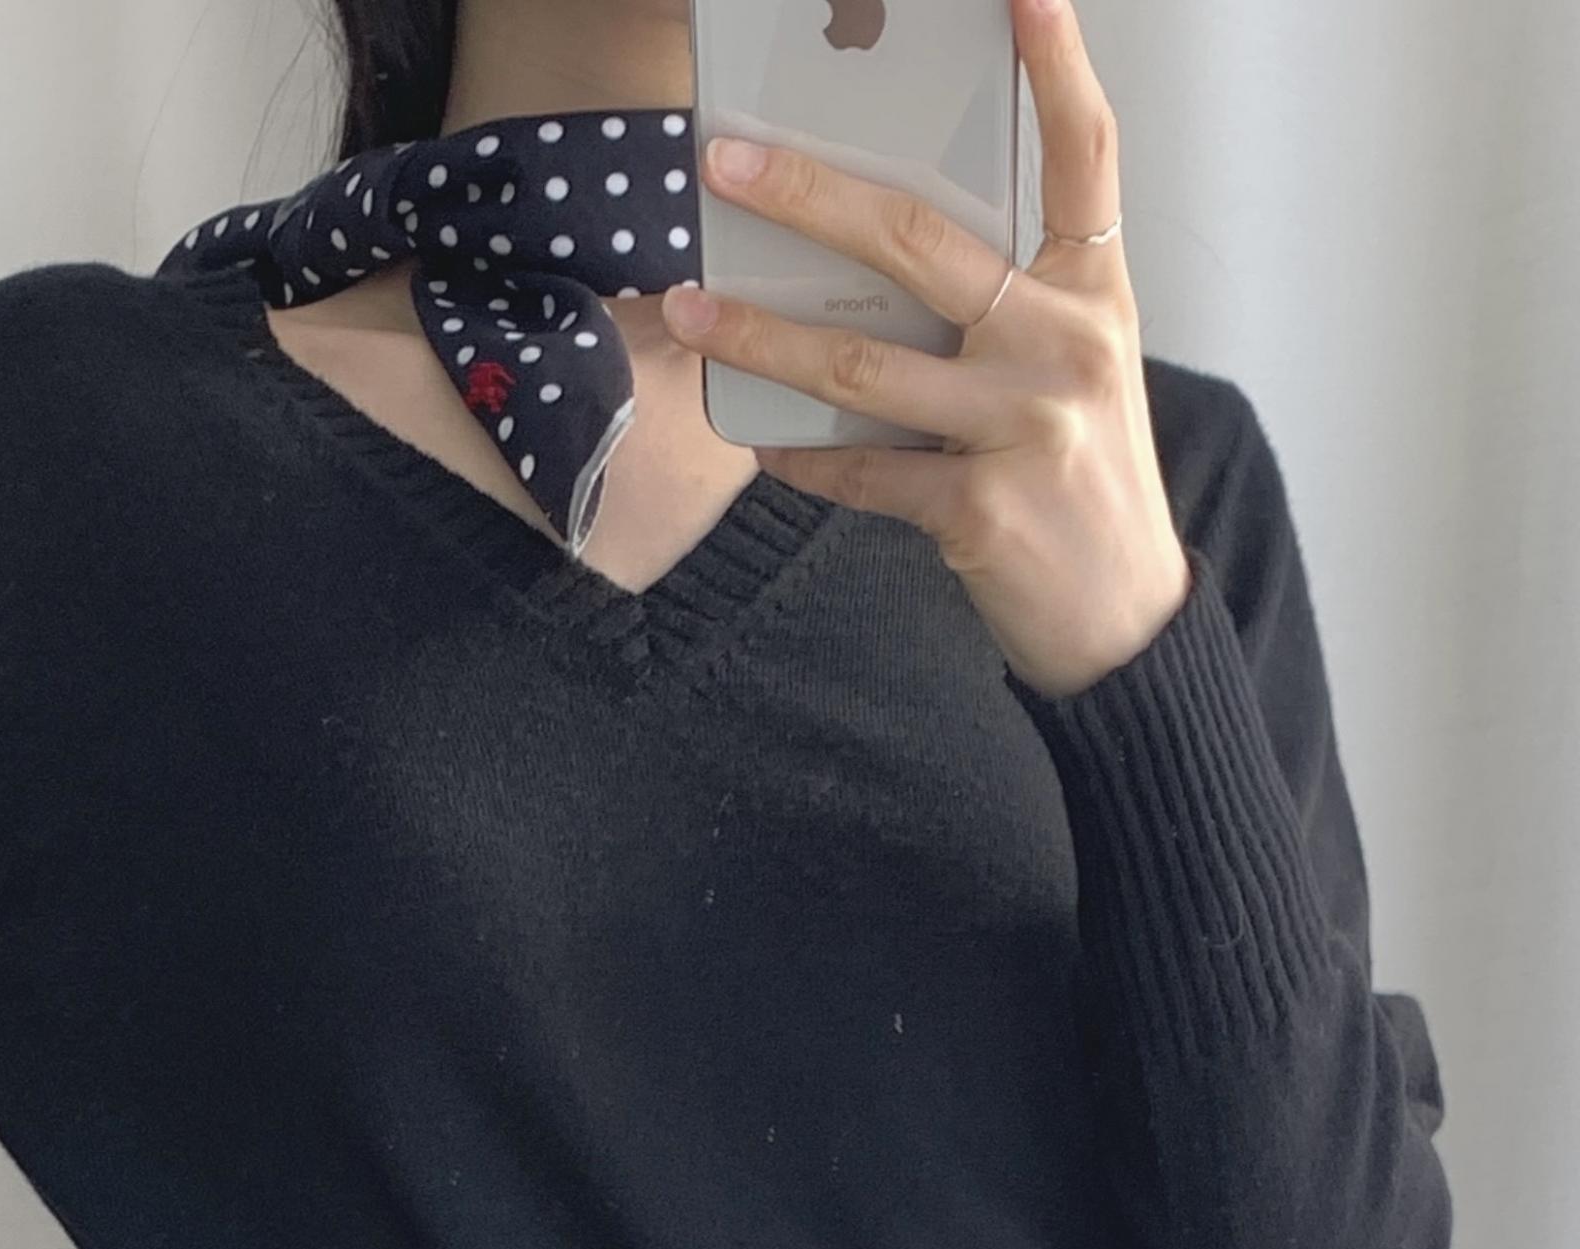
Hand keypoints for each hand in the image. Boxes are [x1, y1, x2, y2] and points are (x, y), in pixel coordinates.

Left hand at [661, 0, 1192, 699]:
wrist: (1126, 615)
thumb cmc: (1080, 472)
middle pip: (919, 244)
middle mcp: (1065, 345)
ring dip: (761, 336)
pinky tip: (757, 439)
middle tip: (723, 161)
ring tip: (688, 306)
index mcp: (1094, 290)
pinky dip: (803, 457)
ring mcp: (1025, 428)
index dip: (1058, 66)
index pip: (1084, 154)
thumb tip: (861, 252)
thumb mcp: (1070, 364)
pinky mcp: (982, 512)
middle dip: (806, 195)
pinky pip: (863, 471)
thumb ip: (1000, 301)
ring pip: (863, 365)